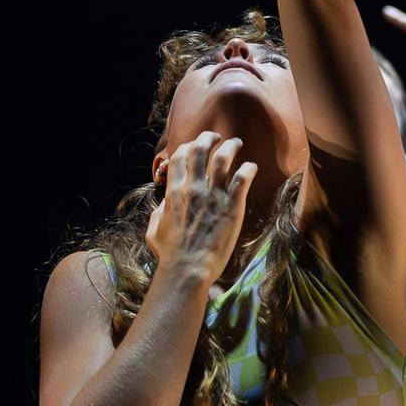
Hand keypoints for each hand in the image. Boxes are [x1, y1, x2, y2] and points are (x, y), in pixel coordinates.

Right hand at [145, 131, 261, 273]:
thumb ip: (158, 213)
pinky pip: (243, 178)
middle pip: (200, 150)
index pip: (180, 157)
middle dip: (209, 138)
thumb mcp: (154, 230)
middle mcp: (193, 188)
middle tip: (218, 137)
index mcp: (174, 192)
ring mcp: (213, 196)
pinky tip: (251, 168)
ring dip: (230, 147)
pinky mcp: (232, 206)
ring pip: (223, 158)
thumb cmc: (170, 254)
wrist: (188, 268)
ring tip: (236, 144)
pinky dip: (248, 168)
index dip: (188, 146)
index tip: (194, 146)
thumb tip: (163, 206)